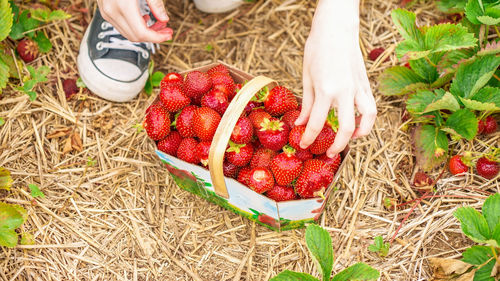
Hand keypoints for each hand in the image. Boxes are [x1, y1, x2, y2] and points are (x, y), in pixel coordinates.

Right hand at [97, 0, 172, 42]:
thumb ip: (156, 3)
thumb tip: (164, 18)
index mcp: (122, 6)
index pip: (142, 33)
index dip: (157, 37)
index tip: (167, 34)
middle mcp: (112, 12)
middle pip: (135, 36)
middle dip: (153, 36)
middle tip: (165, 30)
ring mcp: (106, 13)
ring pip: (128, 33)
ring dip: (144, 32)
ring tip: (157, 24)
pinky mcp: (105, 11)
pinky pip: (121, 26)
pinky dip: (135, 27)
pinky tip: (144, 19)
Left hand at [295, 0, 376, 157]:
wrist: (336, 28)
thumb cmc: (317, 48)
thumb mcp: (306, 76)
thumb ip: (306, 102)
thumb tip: (301, 122)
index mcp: (325, 90)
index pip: (316, 123)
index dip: (308, 138)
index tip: (303, 144)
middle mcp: (344, 92)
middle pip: (344, 128)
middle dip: (336, 145)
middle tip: (328, 153)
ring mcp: (358, 88)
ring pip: (367, 119)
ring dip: (360, 133)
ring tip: (350, 139)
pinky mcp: (365, 83)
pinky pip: (370, 106)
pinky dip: (367, 118)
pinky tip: (357, 122)